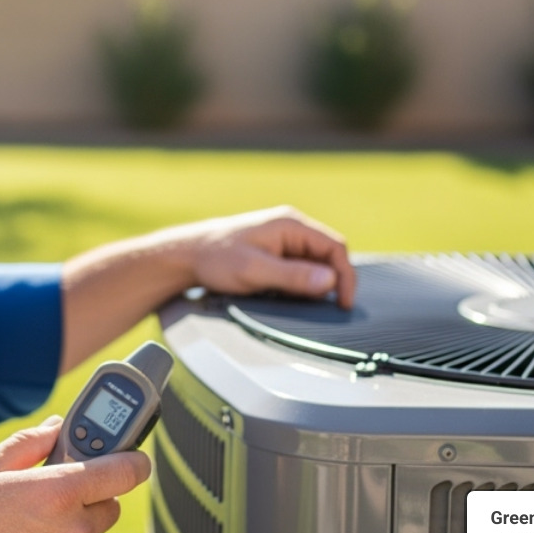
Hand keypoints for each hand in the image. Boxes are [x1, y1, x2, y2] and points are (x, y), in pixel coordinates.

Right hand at [0, 416, 150, 532]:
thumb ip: (30, 443)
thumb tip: (57, 426)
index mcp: (58, 492)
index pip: (125, 471)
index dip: (133, 457)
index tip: (131, 452)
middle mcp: (73, 531)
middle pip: (111, 503)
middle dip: (92, 490)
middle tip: (57, 483)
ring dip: (74, 522)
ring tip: (29, 519)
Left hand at [175, 205, 354, 307]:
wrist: (188, 255)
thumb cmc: (217, 258)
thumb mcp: (255, 270)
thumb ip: (293, 276)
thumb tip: (330, 281)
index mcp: (291, 225)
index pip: (335, 247)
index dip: (345, 276)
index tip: (344, 303)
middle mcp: (291, 229)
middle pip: (328, 256)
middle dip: (330, 282)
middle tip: (323, 307)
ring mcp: (283, 241)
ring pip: (314, 265)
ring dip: (313, 285)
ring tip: (297, 301)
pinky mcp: (275, 253)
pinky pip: (299, 269)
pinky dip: (300, 285)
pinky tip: (285, 296)